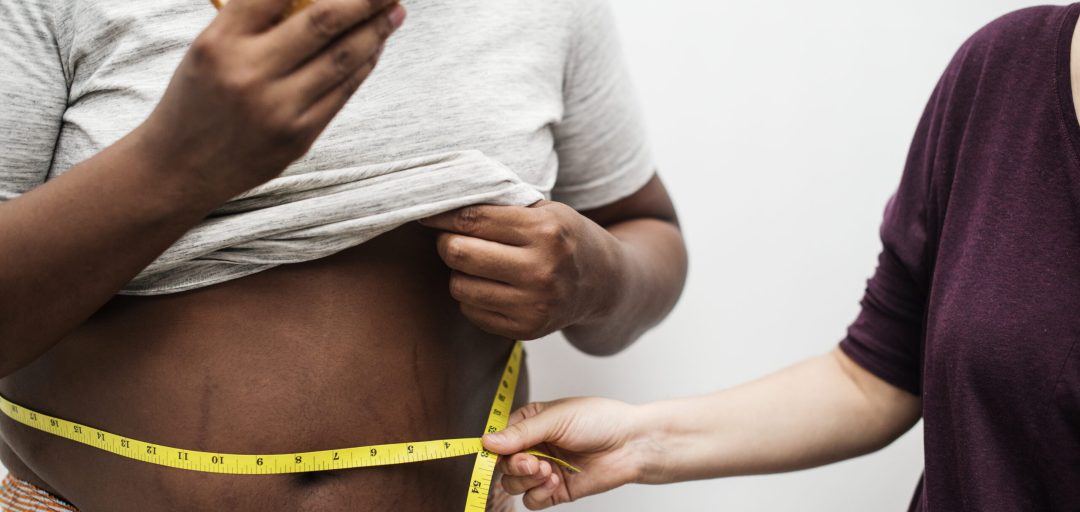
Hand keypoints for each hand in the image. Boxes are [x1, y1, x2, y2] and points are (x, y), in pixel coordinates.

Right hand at [138, 0, 404, 201]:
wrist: (179, 168)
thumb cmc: (197, 97)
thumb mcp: (209, 48)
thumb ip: (254, 21)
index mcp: (220, 41)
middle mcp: (250, 74)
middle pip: (324, 23)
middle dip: (365, 1)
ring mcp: (278, 109)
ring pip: (343, 59)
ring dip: (375, 32)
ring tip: (393, 12)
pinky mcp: (298, 137)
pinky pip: (342, 93)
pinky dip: (363, 65)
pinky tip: (374, 48)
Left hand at [419, 201, 623, 339]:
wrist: (605, 284)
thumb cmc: (566, 238)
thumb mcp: (546, 211)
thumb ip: (502, 206)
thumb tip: (444, 201)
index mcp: (545, 231)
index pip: (473, 219)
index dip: (441, 215)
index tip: (427, 213)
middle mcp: (541, 270)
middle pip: (459, 253)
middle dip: (446, 242)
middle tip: (451, 238)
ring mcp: (534, 304)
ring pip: (459, 286)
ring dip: (459, 272)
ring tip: (476, 263)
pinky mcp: (526, 329)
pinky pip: (471, 311)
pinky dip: (472, 296)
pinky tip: (490, 285)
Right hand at [482, 398, 654, 509]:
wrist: (631, 444)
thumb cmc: (599, 420)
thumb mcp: (556, 418)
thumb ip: (521, 433)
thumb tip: (487, 442)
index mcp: (530, 423)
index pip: (499, 439)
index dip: (495, 448)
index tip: (496, 452)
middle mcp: (534, 447)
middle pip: (503, 465)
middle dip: (515, 466)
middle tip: (534, 463)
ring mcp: (544, 469)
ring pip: (513, 484)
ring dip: (526, 480)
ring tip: (548, 470)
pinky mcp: (555, 490)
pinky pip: (531, 500)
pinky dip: (537, 493)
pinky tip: (554, 481)